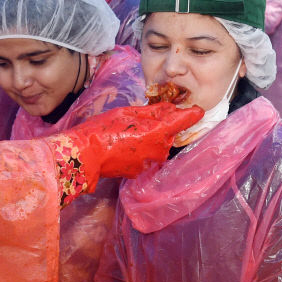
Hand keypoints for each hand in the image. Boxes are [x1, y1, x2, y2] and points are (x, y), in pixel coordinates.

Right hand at [44, 103, 202, 205]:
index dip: (192, 114)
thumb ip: (151, 112)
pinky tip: (124, 146)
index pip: (185, 121)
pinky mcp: (140, 172)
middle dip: (161, 126)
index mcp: (158, 131)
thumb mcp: (127, 112)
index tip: (196, 110)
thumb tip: (170, 109)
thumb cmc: (103, 129)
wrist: (85, 155)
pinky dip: (140, 151)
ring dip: (149, 139)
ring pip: (157, 146)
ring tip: (128, 134)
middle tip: (142, 119)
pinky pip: (146, 157)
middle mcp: (159, 149)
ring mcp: (151, 163)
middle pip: (169, 134)